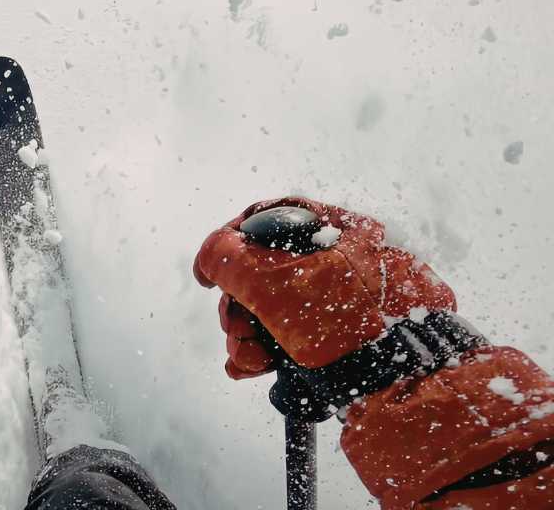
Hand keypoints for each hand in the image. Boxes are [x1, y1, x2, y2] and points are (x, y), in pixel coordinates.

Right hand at [193, 197, 454, 375]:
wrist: (394, 383)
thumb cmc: (335, 323)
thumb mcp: (265, 281)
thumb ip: (223, 256)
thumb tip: (211, 257)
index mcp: (334, 229)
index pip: (266, 217)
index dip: (226, 243)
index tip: (207, 275)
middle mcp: (342, 259)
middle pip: (264, 270)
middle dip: (236, 306)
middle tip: (233, 328)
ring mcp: (345, 300)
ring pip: (275, 307)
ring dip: (247, 334)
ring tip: (249, 358)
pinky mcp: (343, 335)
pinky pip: (294, 332)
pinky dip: (267, 349)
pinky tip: (252, 367)